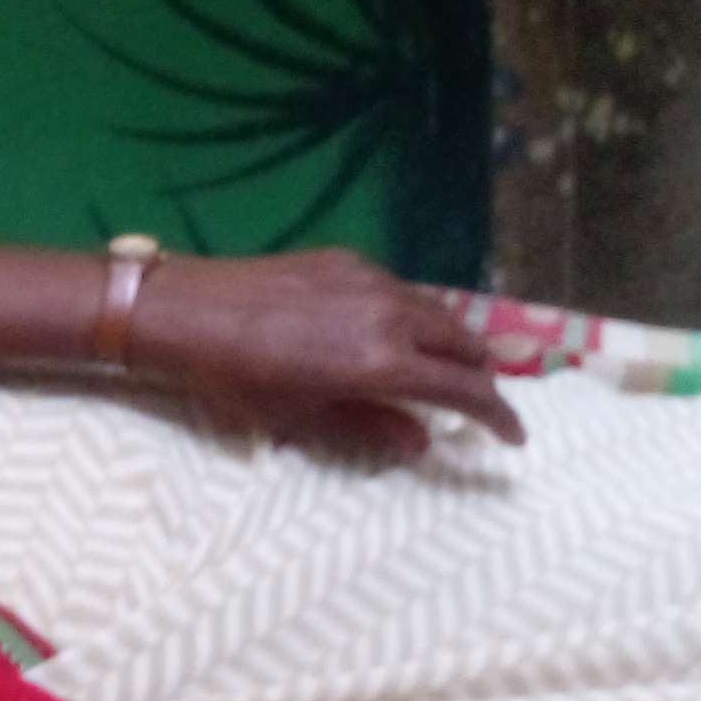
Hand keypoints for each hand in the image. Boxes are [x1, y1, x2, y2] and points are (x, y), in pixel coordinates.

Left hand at [133, 249, 524, 455]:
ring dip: (451, 343)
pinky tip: (390, 332)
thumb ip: (369, 429)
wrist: (187, 310)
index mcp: (385, 361)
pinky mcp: (348, 260)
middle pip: (466, 343)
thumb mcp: (302, 419)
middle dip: (482, 375)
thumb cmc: (237, 377)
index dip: (499, 416)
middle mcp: (392, 314)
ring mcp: (372, 280)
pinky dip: (415, 316)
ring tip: (442, 367)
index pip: (468, 389)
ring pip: (437, 312)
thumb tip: (422, 441)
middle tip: (478, 400)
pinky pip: (402, 291)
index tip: (513, 436)